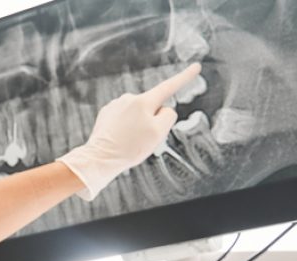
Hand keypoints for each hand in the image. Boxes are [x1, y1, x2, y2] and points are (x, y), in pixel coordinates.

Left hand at [58, 63, 202, 200]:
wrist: (100, 159)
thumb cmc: (130, 148)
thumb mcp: (159, 133)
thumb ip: (168, 115)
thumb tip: (163, 108)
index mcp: (144, 101)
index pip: (169, 86)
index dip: (185, 77)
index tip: (196, 67)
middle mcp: (129, 98)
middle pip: (153, 107)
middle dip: (152, 121)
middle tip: (142, 139)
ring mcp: (115, 105)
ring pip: (138, 114)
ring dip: (138, 125)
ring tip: (128, 141)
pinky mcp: (106, 114)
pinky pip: (124, 119)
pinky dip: (125, 128)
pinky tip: (119, 139)